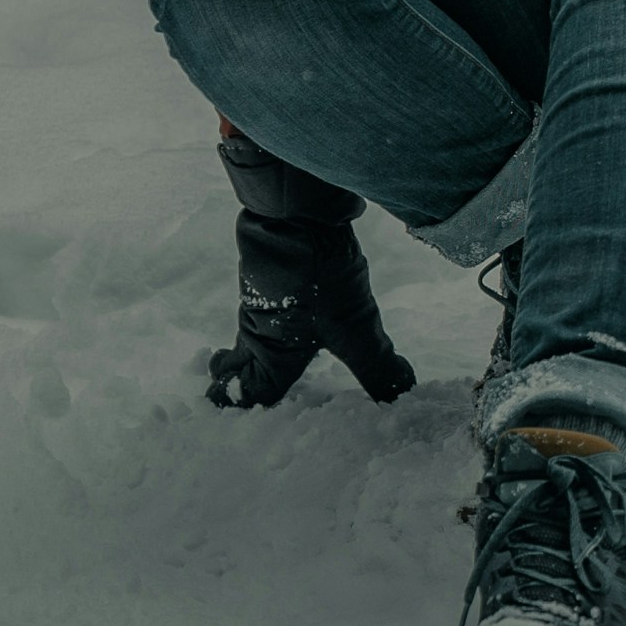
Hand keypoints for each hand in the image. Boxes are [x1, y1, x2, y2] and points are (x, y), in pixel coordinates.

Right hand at [205, 133, 417, 407]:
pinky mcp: (268, 267)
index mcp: (274, 354)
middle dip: (234, 375)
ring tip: (255, 351)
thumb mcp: (356, 328)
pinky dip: (265, 309)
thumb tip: (402, 394)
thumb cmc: (318, 278)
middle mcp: (259, 328)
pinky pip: (259, 297)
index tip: (225, 413)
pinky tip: (281, 305)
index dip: (242, 404)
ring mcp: (260, 293)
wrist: (293, 212)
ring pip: (249, 326)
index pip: (252, 390)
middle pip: (240, 359)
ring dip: (250, 342)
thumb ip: (378, 366)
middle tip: (223, 384)